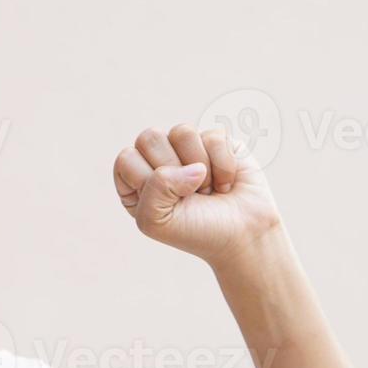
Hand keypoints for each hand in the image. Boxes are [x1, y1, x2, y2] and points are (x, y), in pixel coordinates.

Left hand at [112, 124, 282, 267]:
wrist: (242, 236)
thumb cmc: (195, 232)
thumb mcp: (156, 221)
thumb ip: (155, 189)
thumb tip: (193, 167)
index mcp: (135, 181)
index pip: (126, 158)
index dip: (148, 180)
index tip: (167, 203)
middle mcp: (159, 161)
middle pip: (150, 137)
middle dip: (172, 170)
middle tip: (188, 194)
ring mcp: (188, 149)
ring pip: (182, 132)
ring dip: (199, 169)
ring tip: (206, 188)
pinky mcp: (217, 141)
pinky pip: (214, 136)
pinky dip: (223, 166)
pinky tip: (225, 183)